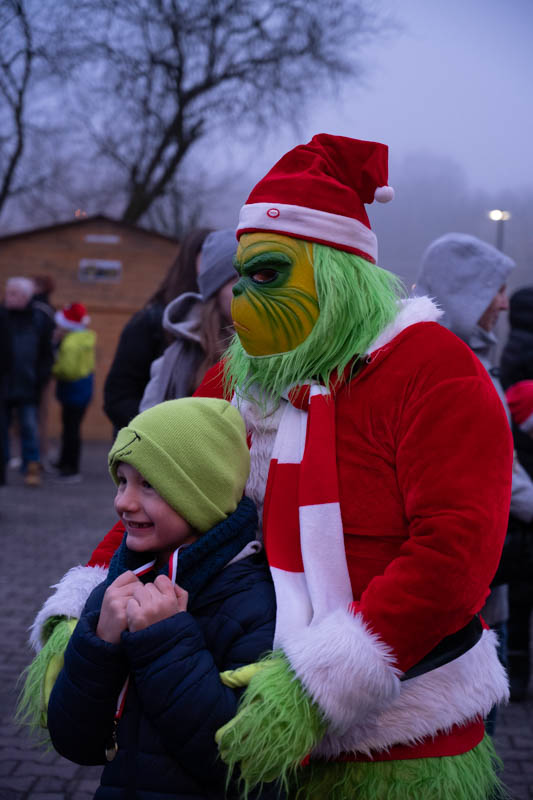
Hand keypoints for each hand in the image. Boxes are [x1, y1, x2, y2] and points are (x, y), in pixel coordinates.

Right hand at [96, 571, 140, 642]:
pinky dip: (140, 615)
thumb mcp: (115, 600)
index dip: (136, 585)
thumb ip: (126, 588)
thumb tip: (147, 581)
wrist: (105, 640)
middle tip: (135, 609)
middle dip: (141, 597)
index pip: (131, 575)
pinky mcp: (121, 614)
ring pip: (141, 596)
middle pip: (139, 586)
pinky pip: (140, 607)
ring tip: (135, 615)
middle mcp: (112, 594)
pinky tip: (134, 621)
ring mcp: (116, 603)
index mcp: (111, 588)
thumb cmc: (115, 618)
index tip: (133, 597)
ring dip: (142, 606)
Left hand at [126, 575, 187, 632]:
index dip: (158, 586)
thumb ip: (181, 595)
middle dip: (148, 595)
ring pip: (137, 592)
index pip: (161, 579)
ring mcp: (147, 609)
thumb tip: (173, 582)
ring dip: (138, 600)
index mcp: (172, 600)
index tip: (157, 596)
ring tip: (143, 614)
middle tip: (150, 610)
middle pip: (148, 585)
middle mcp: (160, 603)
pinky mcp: (136, 616)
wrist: (159, 652)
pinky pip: (130, 602)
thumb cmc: (170, 630)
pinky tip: (136, 619)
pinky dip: (131, 609)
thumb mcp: (182, 613)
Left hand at [216, 652, 325, 791]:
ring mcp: (281, 739)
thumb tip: (222, 677)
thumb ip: (241, 676)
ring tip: (244, 769)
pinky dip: (268, 774)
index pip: (231, 733)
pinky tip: (263, 774)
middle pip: (241, 751)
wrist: (318, 682)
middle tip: (227, 756)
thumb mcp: (262, 671)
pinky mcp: (295, 748)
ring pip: (257, 764)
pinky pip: (277, 768)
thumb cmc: (287, 675)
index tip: (219, 740)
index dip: (222, 740)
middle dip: (231, 756)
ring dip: (248, 769)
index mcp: (255, 709)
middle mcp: (265, 727)